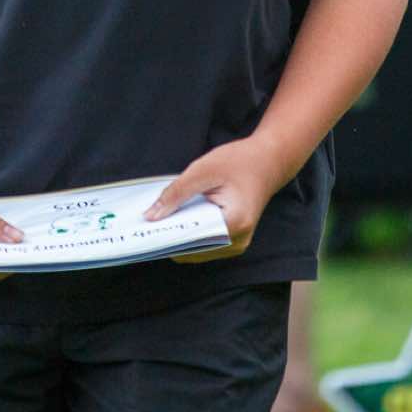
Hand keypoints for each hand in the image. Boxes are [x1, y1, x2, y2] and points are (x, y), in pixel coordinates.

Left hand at [144, 135, 288, 262]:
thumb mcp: (203, 170)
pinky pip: (204, 244)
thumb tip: (150, 217)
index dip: (166, 235)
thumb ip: (176, 194)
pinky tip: (178, 217)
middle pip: (192, 248)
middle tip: (147, 222)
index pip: (191, 240)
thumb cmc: (239, 162)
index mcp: (234, 223)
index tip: (143, 230)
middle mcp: (237, 242)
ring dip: (179, 235)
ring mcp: (236, 245)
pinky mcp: (232, 242)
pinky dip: (189, 233)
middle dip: (170, 235)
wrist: (268, 162)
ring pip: (196, 249)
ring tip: (161, 217)